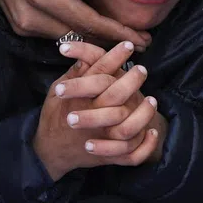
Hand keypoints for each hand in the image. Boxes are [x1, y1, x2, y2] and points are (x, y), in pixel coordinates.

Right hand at [0, 0, 148, 47]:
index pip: (88, 22)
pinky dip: (75, 33)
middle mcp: (29, 15)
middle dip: (110, 41)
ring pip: (66, 38)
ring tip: (123, 38)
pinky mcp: (18, 22)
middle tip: (142, 43)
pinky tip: (95, 29)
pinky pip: (52, 34)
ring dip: (94, 40)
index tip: (142, 39)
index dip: (117, 33)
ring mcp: (21, 22)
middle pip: (79, 36)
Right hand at [33, 42, 161, 177]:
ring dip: (144, 113)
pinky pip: (132, 155)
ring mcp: (101, 139)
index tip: (127, 46)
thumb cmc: (54, 116)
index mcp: (77, 99)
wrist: (50, 151)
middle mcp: (90, 117)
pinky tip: (152, 132)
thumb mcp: (56, 91)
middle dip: (132, 80)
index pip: (98, 72)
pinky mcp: (109, 157)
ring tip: (152, 100)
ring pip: (128, 128)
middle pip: (116, 95)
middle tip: (142, 69)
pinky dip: (144, 146)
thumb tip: (87, 54)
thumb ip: (73, 74)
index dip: (114, 56)